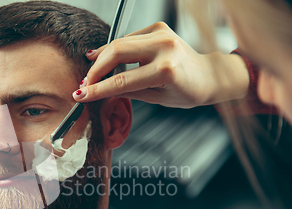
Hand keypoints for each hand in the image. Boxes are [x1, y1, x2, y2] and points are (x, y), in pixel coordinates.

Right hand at [74, 22, 248, 108]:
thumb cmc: (188, 91)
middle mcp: (164, 47)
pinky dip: (114, 49)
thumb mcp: (157, 98)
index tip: (81, 95)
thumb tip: (100, 90)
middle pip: (115, 53)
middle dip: (95, 70)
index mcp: (165, 70)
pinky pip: (128, 38)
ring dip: (101, 58)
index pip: (121, 81)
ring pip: (119, 43)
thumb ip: (128, 91)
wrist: (209, 75)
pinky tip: (103, 57)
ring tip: (89, 72)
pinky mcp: (159, 27)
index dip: (97, 89)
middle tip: (84, 84)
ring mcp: (161, 34)